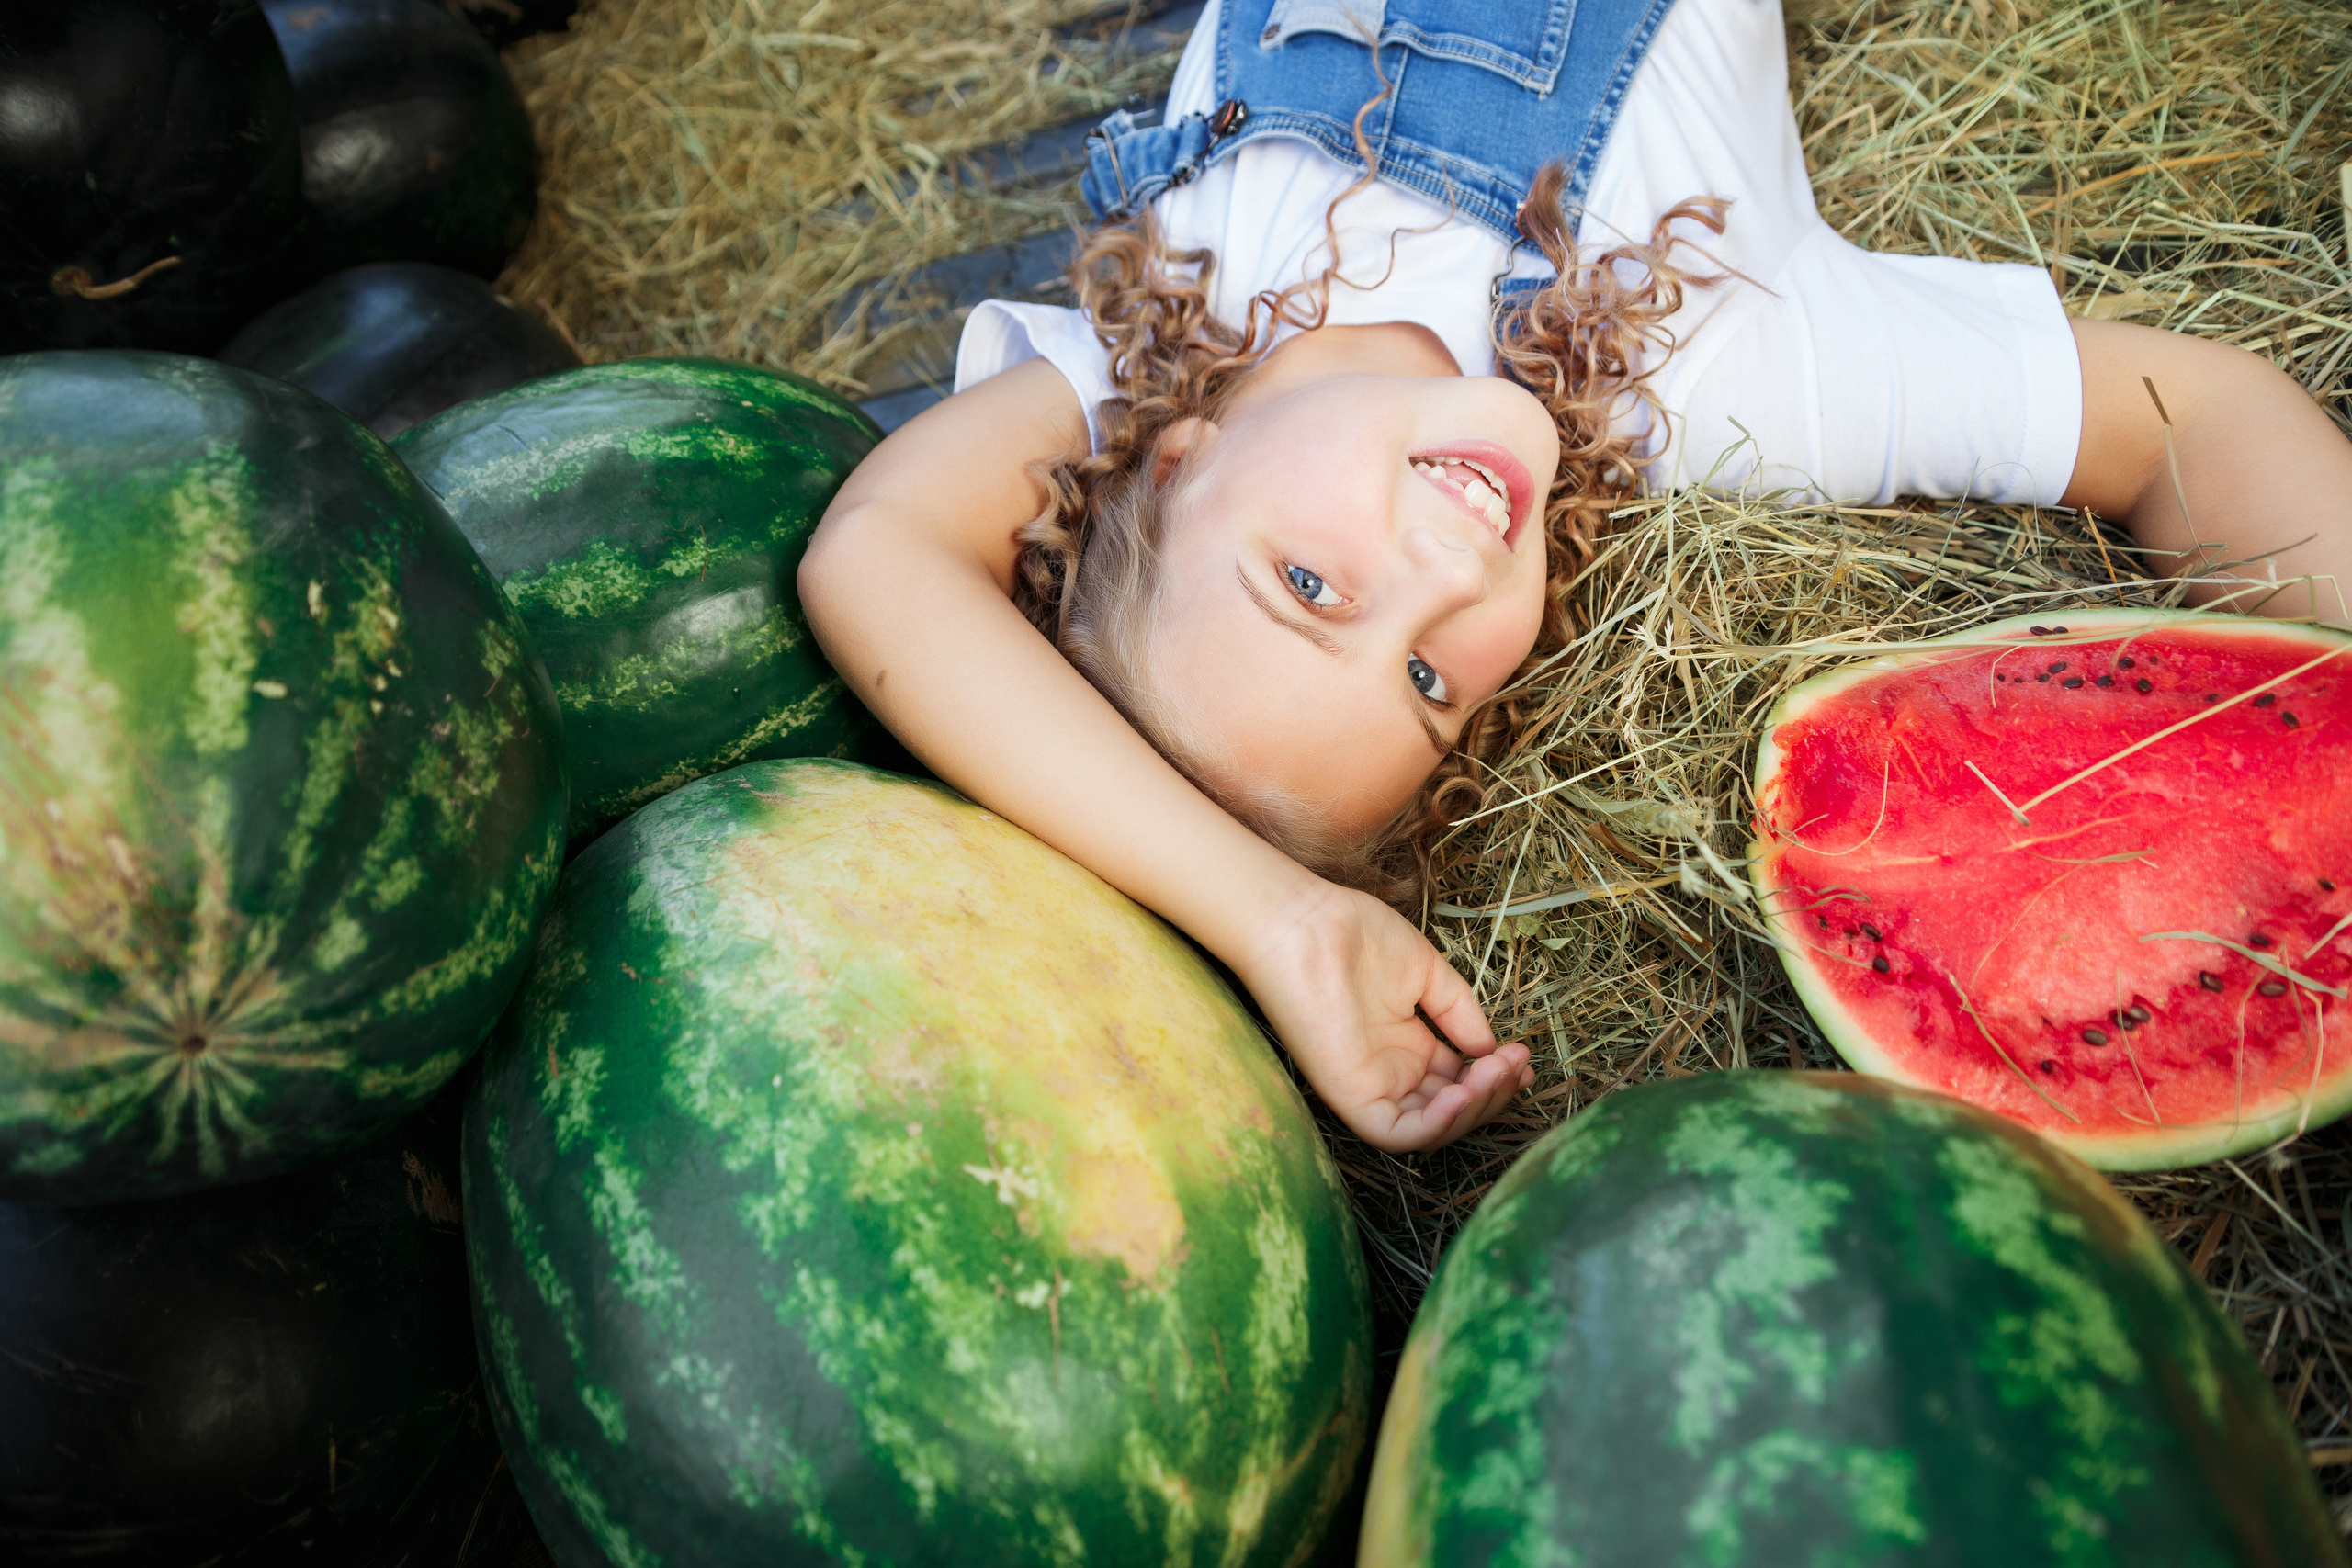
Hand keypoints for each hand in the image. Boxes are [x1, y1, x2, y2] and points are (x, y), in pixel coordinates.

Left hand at [1234, 878, 1532, 1152]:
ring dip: (1474, 1110)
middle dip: (1493, 1093)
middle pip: (1452, 1108)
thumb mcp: (1426, 974)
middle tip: (1515, 1063)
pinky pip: (1397, 1133)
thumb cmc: (1355, 934)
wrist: (1306, 922)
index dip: (1495, 1077)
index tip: (1523, 1057)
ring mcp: (1370, 1085)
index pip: (1458, 1080)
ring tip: (1495, 1074)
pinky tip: (1463, 1094)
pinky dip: (1437, 1125)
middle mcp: (1390, 1071)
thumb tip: (1491, 1050)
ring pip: (1431, 1129)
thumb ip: (1460, 1014)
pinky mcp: (1349, 1095)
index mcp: (1406, 1044)